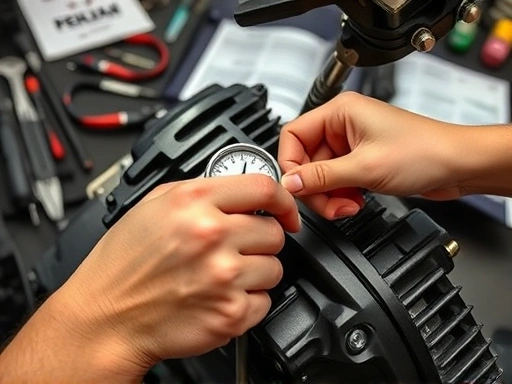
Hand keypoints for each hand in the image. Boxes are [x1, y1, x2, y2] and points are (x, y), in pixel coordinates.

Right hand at [22, 175, 299, 381]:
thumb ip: (200, 191)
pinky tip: (220, 296)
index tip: (285, 210)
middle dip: (260, 239)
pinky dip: (247, 301)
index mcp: (193, 202)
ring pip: (274, 268)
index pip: (264, 189)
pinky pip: (264, 301)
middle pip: (274, 232)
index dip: (283, 200)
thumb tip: (238, 190)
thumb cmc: (122, 263)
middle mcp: (212, 236)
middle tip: (235, 249)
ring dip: (255, 272)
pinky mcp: (230, 313)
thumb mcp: (153, 204)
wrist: (105, 316)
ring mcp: (224, 276)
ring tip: (223, 276)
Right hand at [278, 92, 464, 219]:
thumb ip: (321, 176)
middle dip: (315, 187)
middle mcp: (342, 126)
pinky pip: (336, 181)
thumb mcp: (365, 167)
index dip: (290, 164)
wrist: (458, 165)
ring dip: (330, 195)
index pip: (293, 135)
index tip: (295, 187)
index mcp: (340, 112)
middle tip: (327, 204)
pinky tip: (355, 202)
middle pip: (305, 160)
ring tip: (347, 205)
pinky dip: (341, 196)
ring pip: (320, 175)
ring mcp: (351, 145)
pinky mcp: (360, 162)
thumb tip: (290, 183)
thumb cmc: (425, 151)